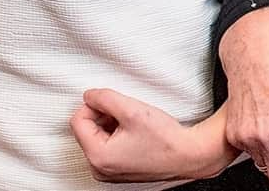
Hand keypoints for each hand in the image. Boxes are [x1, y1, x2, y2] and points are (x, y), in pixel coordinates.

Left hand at [72, 89, 231, 181]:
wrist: (190, 155)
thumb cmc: (166, 139)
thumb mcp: (131, 109)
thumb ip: (103, 98)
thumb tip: (89, 96)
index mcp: (98, 157)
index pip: (78, 121)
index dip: (94, 105)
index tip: (114, 103)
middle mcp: (100, 169)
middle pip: (86, 130)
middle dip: (104, 116)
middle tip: (127, 113)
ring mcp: (109, 173)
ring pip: (97, 137)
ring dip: (112, 125)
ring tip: (134, 124)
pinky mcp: (119, 171)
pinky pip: (108, 147)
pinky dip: (118, 136)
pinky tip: (136, 134)